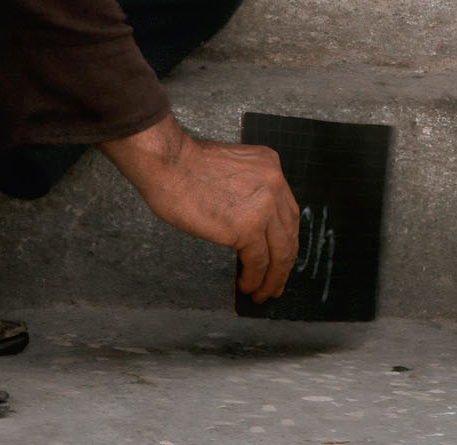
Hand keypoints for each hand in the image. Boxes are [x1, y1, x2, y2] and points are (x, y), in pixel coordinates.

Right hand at [100, 115, 299, 300]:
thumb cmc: (184, 165)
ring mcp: (264, 206)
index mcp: (270, 165)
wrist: (167, 163)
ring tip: (261, 293)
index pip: (287, 212)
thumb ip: (247, 188)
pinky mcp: (248, 227)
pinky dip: (254, 279)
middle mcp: (274, 183)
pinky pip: (259, 262)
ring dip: (272, 279)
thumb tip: (249, 223)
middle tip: (275, 284)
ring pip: (279, 253)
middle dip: (283, 264)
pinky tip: (246, 286)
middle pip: (289, 234)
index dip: (285, 240)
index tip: (280, 259)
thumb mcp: (230, 167)